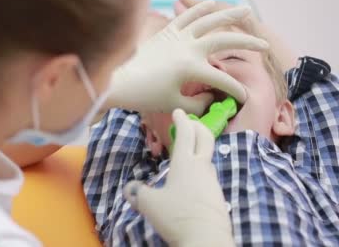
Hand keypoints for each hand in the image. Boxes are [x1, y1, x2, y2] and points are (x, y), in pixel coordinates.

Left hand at [106, 0, 268, 114]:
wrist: (117, 81)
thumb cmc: (144, 96)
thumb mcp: (174, 104)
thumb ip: (198, 102)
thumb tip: (214, 98)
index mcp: (191, 68)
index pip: (222, 80)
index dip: (235, 91)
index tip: (243, 99)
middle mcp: (187, 47)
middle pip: (224, 41)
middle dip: (247, 43)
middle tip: (265, 46)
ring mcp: (177, 36)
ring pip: (208, 20)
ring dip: (229, 15)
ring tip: (246, 11)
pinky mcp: (166, 31)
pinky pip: (186, 16)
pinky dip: (199, 8)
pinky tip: (212, 2)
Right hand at [123, 109, 233, 246]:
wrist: (206, 239)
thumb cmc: (176, 215)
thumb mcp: (148, 204)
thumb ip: (137, 192)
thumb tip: (129, 188)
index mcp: (185, 163)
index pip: (186, 133)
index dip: (181, 120)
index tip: (178, 112)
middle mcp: (201, 167)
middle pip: (205, 138)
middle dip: (197, 127)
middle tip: (189, 123)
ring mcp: (212, 181)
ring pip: (207, 158)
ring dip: (198, 151)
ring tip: (186, 155)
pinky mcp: (217, 196)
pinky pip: (208, 176)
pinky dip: (200, 171)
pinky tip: (191, 182)